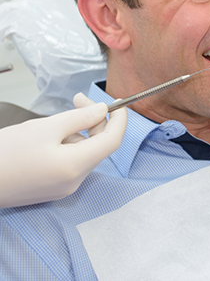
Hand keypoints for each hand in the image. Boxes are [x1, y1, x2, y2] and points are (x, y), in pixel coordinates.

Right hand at [0, 93, 126, 207]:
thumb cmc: (6, 153)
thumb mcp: (46, 127)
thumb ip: (80, 118)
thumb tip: (103, 110)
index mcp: (76, 167)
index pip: (113, 141)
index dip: (120, 119)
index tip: (118, 102)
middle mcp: (74, 181)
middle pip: (99, 146)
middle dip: (95, 120)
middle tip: (79, 99)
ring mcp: (63, 188)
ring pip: (85, 153)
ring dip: (80, 132)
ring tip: (56, 120)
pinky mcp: (52, 188)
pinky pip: (72, 162)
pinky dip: (69, 144)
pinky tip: (50, 135)